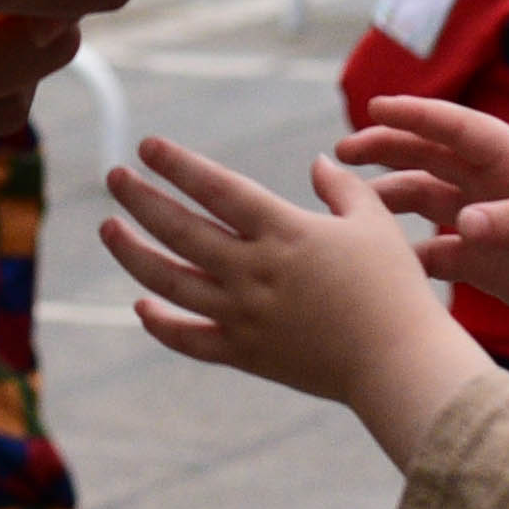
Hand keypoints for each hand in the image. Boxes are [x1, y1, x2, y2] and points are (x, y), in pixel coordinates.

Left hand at [93, 139, 487, 459]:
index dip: (178, 165)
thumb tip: (316, 161)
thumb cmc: (395, 288)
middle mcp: (254, 271)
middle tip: (113, 176)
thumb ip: (341, 187)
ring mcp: (244, 315)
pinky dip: (160, 323)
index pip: (216, 188)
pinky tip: (141, 305)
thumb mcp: (374, 222)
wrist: (399, 363)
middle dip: (141, 200)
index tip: (146, 145)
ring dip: (133, 253)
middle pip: (180, 230)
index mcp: (284, 232)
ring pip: (170, 282)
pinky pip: (189, 339)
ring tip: (109, 229)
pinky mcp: (245, 354)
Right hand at [328, 97, 508, 347]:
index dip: (418, 117)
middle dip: (388, 150)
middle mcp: (497, 187)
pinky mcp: (489, 264)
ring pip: (426, 203)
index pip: (460, 130)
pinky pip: (437, 254)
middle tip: (341, 153)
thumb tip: (463, 223)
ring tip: (348, 206)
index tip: (375, 108)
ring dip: (390, 200)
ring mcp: (490, 224)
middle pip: (431, 159)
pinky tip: (381, 262)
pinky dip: (408, 254)